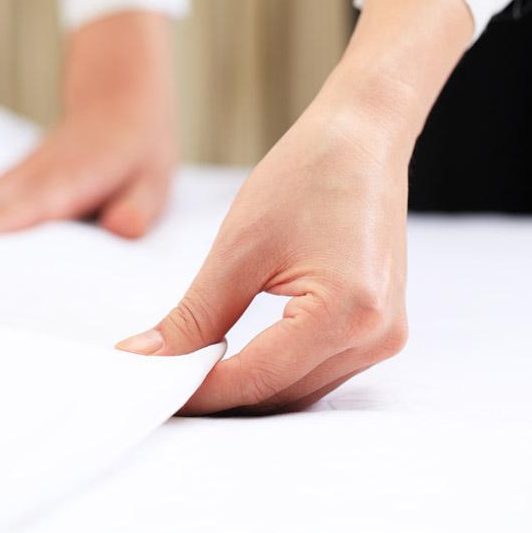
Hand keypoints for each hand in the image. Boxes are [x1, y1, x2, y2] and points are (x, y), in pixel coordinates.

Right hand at [0, 12, 176, 242]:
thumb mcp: (156, 179)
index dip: (2, 224)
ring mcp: (17, 177)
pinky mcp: (10, 182)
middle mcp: (35, 177)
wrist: (120, 100)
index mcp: (73, 177)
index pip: (33, 205)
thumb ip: (140, 206)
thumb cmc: (140, 148)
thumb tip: (123, 229)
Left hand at [116, 0, 472, 413]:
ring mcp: (385, 335)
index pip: (257, 378)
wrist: (362, 139)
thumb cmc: (305, 175)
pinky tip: (240, 355)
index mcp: (346, 312)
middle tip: (163, 380)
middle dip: (219, 392)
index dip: (199, 391)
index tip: (152, 390)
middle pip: (281, 394)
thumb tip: (146, 360)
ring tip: (194, 369)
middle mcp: (376, 336)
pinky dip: (277, 369)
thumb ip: (193, 317)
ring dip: (247, 385)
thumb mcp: (238, 249)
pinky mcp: (381, 327)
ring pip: (299, 389)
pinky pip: (320, 369)